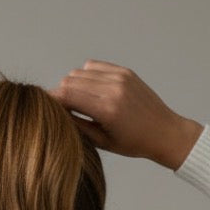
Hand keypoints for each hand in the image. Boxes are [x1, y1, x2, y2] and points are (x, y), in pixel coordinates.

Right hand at [47, 60, 202, 169]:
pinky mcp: (124, 71)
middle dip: (61, 93)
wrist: (164, 131)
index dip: (52, 100)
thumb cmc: (134, 143)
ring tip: (77, 101)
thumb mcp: (102, 142)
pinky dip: (86, 76)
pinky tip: (90, 90)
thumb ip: (78, 124)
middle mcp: (112, 88)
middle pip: (70, 81)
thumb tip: (57, 112)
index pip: (67, 95)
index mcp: (106, 109)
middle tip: (61, 108)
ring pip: (80, 72)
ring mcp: (119, 77)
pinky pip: (93, 66)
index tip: (45, 108)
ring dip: (72, 84)